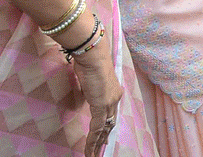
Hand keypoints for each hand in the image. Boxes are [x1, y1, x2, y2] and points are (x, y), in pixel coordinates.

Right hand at [69, 30, 122, 156]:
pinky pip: (96, 128)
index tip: (103, 135)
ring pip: (104, 129)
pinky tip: (89, 150)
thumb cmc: (89, 62)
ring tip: (93, 155)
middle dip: (104, 138)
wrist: (92, 56)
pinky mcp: (102, 106)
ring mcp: (110, 102)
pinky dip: (92, 140)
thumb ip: (91, 89)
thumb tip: (87, 92)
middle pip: (110, 123)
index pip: (111, 113)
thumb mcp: (90, 79)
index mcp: (114, 91)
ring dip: (97, 144)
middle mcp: (115, 98)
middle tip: (100, 150)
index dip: (107, 126)